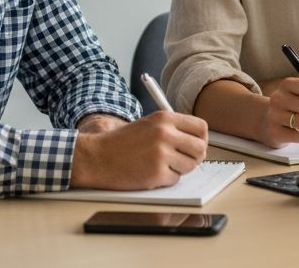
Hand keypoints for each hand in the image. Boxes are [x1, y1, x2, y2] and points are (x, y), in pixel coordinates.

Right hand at [70, 111, 207, 189]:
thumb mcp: (148, 125)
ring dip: (179, 169)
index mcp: (165, 118)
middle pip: (200, 148)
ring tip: (161, 165)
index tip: (194, 145)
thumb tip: (199, 141)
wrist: (96, 157)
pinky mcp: (156, 174)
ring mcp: (161, 154)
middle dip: (195, 157)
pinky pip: (175, 179)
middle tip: (183, 160)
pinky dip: (166, 179)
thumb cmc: (122, 143)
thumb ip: (173, 129)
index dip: (201, 139)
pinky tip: (150, 173)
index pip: (201, 127)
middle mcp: (165, 134)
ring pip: (190, 166)